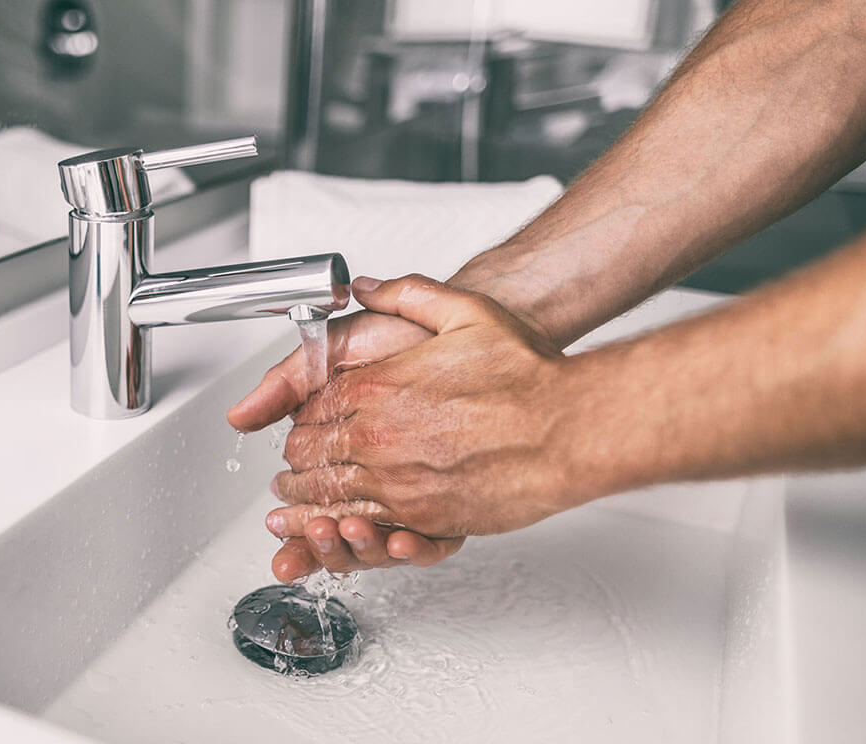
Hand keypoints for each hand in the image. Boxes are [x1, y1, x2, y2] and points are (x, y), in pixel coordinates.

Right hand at [227, 304, 464, 581]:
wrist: (468, 337)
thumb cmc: (405, 339)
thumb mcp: (336, 348)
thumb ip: (286, 381)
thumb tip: (239, 416)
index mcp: (339, 446)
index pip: (306, 496)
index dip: (290, 515)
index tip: (278, 523)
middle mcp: (373, 474)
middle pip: (336, 528)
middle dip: (316, 541)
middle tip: (307, 533)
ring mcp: (410, 493)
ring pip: (373, 544)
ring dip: (354, 549)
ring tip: (343, 530)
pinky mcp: (447, 507)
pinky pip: (427, 546)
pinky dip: (410, 550)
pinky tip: (397, 539)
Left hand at [268, 274, 585, 545]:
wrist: (571, 426)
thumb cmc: (527, 374)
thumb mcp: (465, 311)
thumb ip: (406, 295)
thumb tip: (365, 287)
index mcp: (378, 387)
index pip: (309, 407)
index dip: (301, 417)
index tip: (304, 423)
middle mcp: (378, 435)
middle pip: (308, 455)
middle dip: (297, 461)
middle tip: (294, 467)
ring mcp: (397, 480)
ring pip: (326, 497)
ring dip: (307, 502)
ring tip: (299, 507)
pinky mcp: (424, 517)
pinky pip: (364, 527)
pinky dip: (342, 529)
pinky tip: (338, 527)